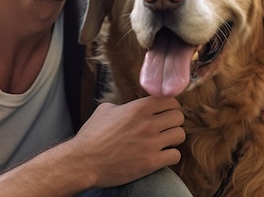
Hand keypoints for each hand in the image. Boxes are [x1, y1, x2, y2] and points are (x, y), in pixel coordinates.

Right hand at [70, 96, 185, 187]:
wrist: (84, 161)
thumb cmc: (92, 135)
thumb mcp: (106, 109)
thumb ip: (125, 105)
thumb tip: (133, 106)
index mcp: (138, 108)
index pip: (170, 100)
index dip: (169, 105)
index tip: (165, 111)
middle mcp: (148, 124)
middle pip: (179, 116)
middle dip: (173, 121)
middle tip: (166, 126)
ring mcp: (151, 144)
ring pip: (180, 135)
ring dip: (173, 138)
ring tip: (164, 141)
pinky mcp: (151, 162)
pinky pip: (175, 155)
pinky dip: (170, 155)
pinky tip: (161, 155)